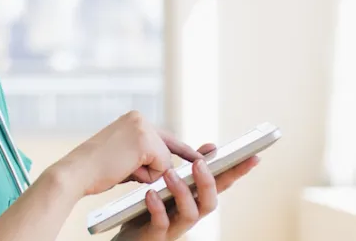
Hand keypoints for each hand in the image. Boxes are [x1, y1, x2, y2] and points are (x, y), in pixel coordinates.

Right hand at [53, 111, 197, 195]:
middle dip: (160, 165)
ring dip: (148, 172)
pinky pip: (161, 167)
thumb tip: (169, 166)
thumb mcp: (124, 154)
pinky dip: (146, 175)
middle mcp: (139, 118)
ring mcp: (143, 128)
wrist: (77, 172)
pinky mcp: (146, 142)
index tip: (205, 153)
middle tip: (150, 167)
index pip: (163, 136)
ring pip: (165, 160)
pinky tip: (125, 169)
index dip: (182, 149)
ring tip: (121, 168)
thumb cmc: (96, 169)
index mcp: (133, 118)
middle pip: (167, 149)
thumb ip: (145, 154)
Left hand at [112, 143, 261, 240]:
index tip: (253, 157)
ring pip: (190, 214)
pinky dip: (158, 208)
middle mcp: (188, 215)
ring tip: (169, 174)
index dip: (237, 173)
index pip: (221, 186)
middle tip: (199, 164)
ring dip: (183, 193)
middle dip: (208, 183)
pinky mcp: (155, 236)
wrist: (125, 237)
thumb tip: (211, 147)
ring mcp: (174, 227)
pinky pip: (161, 224)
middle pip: (210, 203)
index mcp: (194, 201)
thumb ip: (189, 167)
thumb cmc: (147, 209)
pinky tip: (151, 194)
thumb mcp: (169, 185)